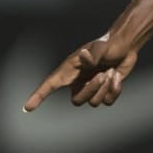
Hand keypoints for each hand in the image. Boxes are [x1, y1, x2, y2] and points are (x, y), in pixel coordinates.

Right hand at [22, 34, 137, 110]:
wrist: (125, 46)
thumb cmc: (108, 44)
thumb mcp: (100, 47)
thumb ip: (93, 54)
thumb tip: (84, 56)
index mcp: (70, 71)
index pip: (50, 85)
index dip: (38, 96)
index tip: (27, 107)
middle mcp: (77, 82)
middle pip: (77, 101)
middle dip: (92, 89)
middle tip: (103, 74)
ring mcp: (91, 89)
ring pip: (93, 103)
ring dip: (105, 89)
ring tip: (112, 72)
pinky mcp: (104, 92)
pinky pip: (107, 102)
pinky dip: (115, 90)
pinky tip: (117, 78)